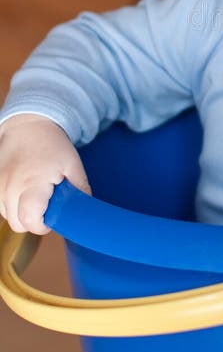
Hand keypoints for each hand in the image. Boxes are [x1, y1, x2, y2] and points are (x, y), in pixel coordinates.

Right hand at [0, 113, 89, 233]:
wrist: (27, 125)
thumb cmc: (51, 144)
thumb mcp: (72, 164)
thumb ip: (79, 188)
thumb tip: (85, 209)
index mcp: (32, 183)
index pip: (29, 220)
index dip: (43, 225)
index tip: (53, 218)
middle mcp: (9, 187)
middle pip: (18, 224)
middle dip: (34, 221)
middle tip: (47, 205)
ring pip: (8, 217)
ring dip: (21, 213)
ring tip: (35, 194)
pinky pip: (0, 206)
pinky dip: (11, 205)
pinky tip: (23, 191)